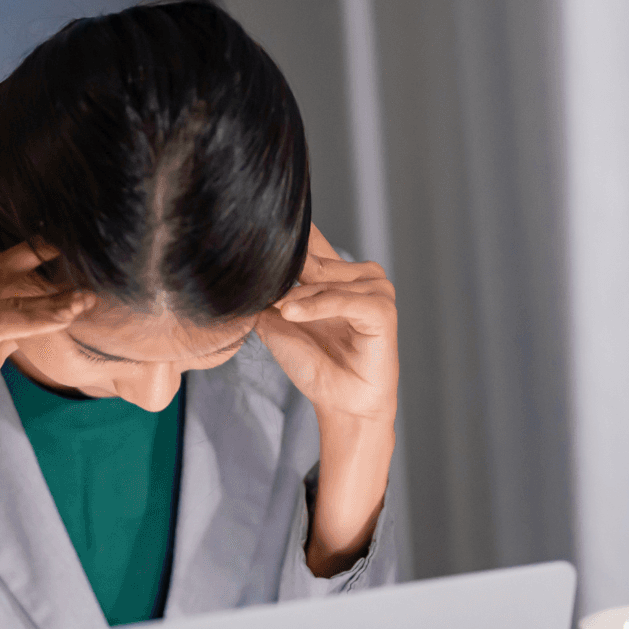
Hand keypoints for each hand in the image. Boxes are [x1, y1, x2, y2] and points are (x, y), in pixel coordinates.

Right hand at [0, 195, 90, 562]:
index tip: (24, 193)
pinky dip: (38, 318)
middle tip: (74, 231)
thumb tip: (46, 305)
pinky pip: (1, 323)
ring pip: (4, 294)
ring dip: (51, 294)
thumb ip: (7, 319)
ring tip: (89, 292)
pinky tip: (67, 315)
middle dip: (35, 246)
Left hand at [256, 225, 397, 424]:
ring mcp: (376, 291)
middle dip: (286, 278)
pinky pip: (342, 300)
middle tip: (267, 298)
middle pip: (313, 263)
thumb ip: (269, 293)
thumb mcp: (280, 322)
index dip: (288, 235)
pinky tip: (293, 313)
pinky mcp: (382, 311)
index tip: (258, 224)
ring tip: (282, 313)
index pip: (313, 241)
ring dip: (298, 298)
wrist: (340, 404)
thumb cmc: (315, 365)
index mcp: (339, 274)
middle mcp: (361, 276)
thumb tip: (246, 269)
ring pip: (325, 282)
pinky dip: (316, 306)